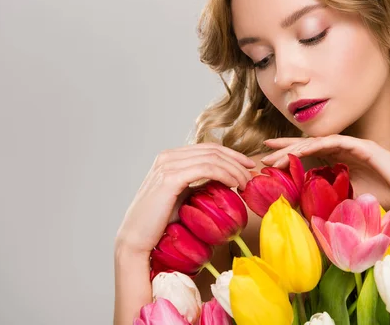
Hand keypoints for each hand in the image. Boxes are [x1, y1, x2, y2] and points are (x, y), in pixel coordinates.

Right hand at [115, 143, 254, 255]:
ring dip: (234, 168)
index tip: (247, 166)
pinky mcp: (170, 178)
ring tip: (246, 183)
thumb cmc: (160, 224)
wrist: (137, 240)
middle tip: (252, 173)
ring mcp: (167, 165)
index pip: (208, 148)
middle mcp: (167, 157)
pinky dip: (225, 174)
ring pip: (212, 158)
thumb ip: (199, 184)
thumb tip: (224, 179)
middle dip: (236, 160)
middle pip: (212, 150)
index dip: (231, 154)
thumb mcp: (184, 197)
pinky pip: (206, 169)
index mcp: (170, 158)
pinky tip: (234, 184)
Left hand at [260, 135, 389, 214]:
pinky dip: (318, 144)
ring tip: (276, 154)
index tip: (268, 158)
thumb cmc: (382, 200)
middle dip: (285, 147)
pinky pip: (335, 141)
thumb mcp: (348, 201)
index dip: (288, 154)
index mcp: (339, 159)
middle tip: (263, 151)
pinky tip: (302, 149)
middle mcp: (344, 149)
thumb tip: (307, 214)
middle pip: (308, 144)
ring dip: (296, 147)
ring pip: (317, 141)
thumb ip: (330, 200)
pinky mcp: (363, 145)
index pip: (309, 154)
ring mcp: (353, 145)